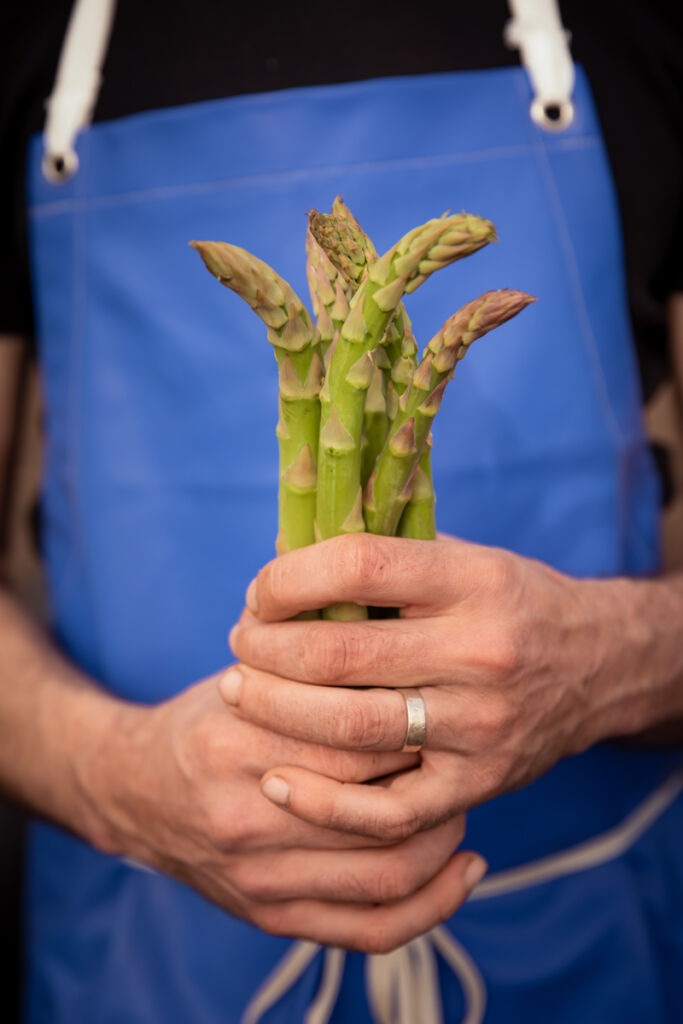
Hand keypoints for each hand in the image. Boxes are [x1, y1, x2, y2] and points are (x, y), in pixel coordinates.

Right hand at [81, 673, 483, 951]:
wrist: (135, 789)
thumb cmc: (208, 720)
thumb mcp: (242, 671)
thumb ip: (307, 658)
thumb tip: (393, 622)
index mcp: (237, 743)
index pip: (356, 732)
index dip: (414, 713)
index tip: (444, 693)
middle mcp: (247, 817)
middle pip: (378, 802)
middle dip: (436, 773)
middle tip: (464, 744)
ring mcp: (260, 877)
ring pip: (388, 872)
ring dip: (443, 834)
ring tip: (461, 798)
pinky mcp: (271, 916)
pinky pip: (372, 928)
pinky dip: (432, 905)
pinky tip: (465, 869)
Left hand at [228, 533, 636, 840]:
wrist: (598, 666)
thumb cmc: (510, 603)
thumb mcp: (462, 556)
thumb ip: (384, 551)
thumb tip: (282, 545)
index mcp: (473, 581)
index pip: (358, 566)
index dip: (288, 579)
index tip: (261, 592)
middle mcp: (481, 652)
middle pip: (339, 655)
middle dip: (265, 648)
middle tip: (240, 642)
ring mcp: (480, 725)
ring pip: (349, 728)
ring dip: (273, 710)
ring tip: (239, 690)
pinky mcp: (477, 784)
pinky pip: (386, 812)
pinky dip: (321, 804)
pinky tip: (276, 780)